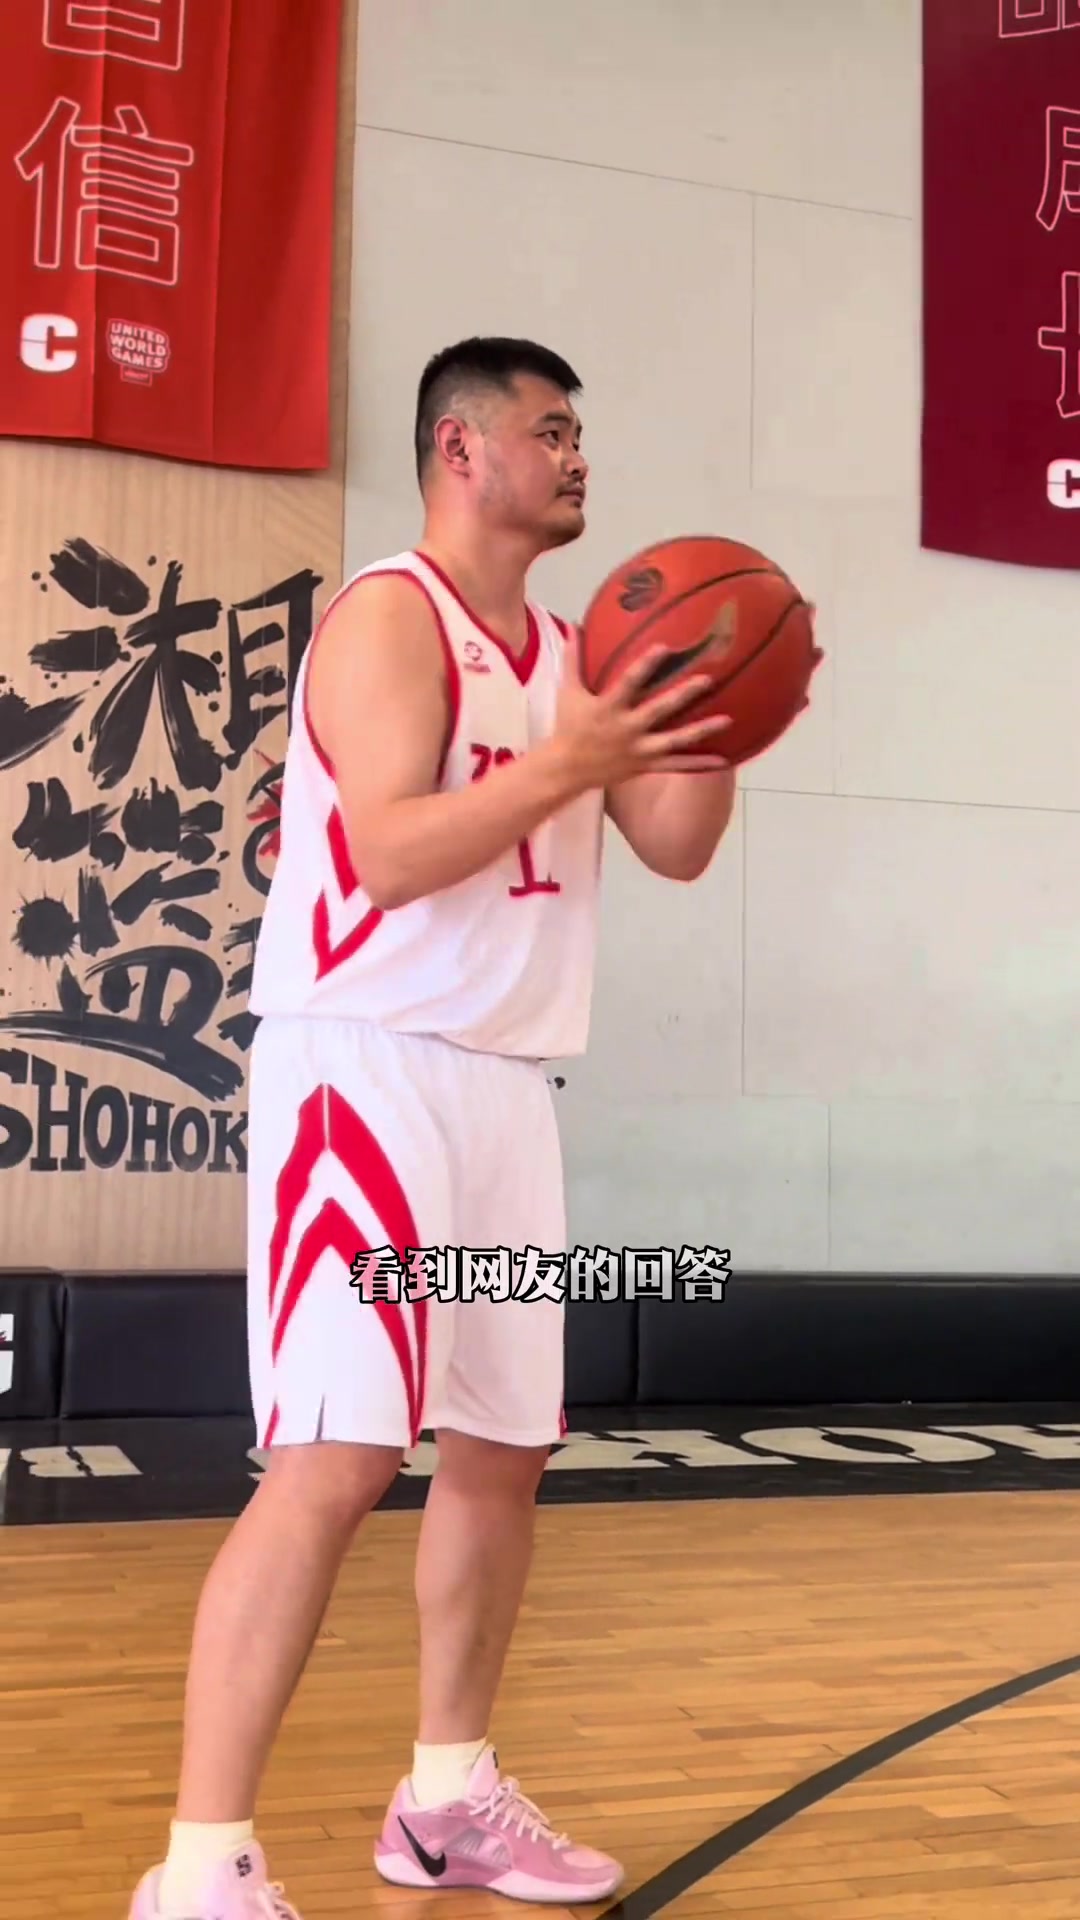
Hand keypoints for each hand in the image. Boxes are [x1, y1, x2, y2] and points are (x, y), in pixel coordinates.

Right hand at [554, 627, 731, 788]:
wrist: (566, 770)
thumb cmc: (569, 726)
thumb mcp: (568, 691)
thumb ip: (573, 658)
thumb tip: (575, 625)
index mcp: (608, 707)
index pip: (629, 682)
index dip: (646, 665)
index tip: (665, 647)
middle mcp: (627, 729)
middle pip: (660, 709)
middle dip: (684, 694)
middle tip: (708, 679)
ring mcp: (639, 750)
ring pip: (675, 740)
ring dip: (701, 730)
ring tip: (727, 720)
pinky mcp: (646, 766)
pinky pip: (677, 765)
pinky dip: (700, 764)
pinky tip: (724, 760)